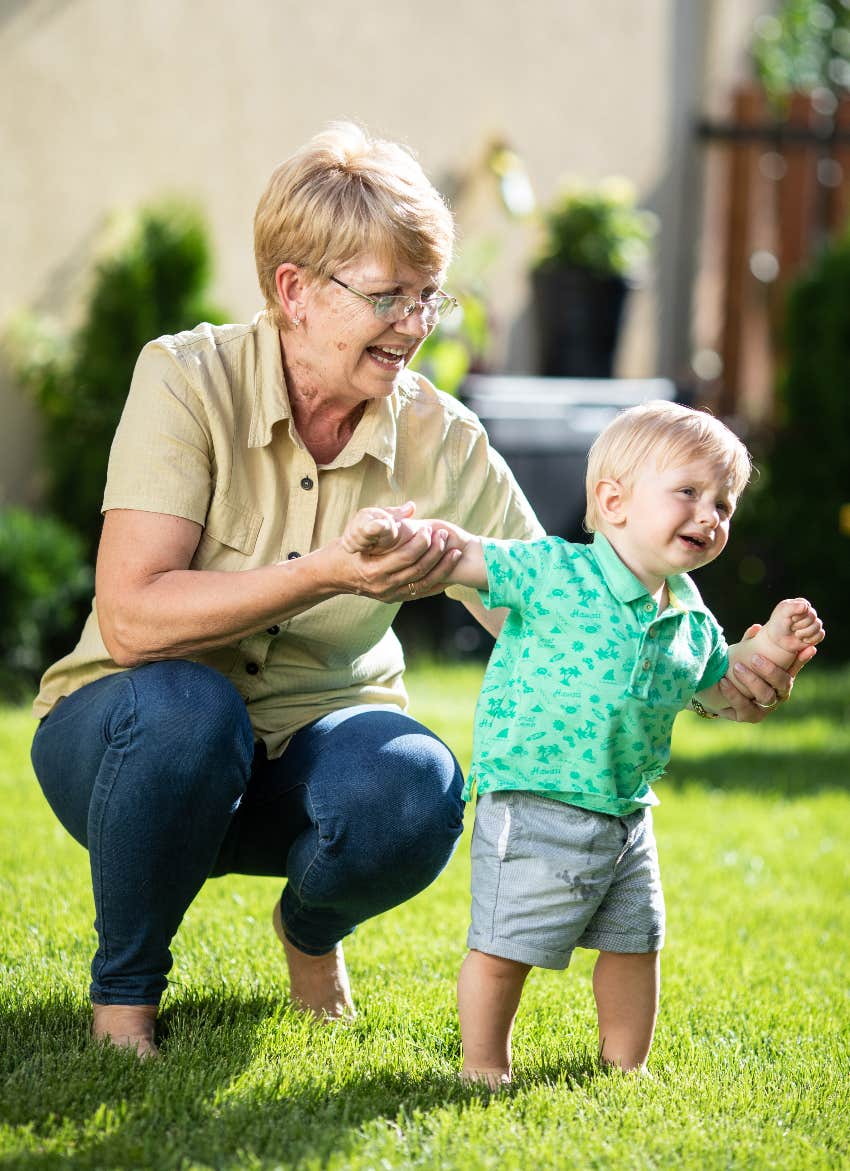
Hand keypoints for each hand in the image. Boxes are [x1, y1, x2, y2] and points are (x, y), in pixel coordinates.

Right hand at [333, 501, 459, 602]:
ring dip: (442, 567)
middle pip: (418, 570)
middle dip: (436, 552)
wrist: (334, 573)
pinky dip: (437, 582)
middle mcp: (382, 585)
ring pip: (424, 583)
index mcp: (373, 568)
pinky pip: (421, 592)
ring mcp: (389, 594)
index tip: (430, 529)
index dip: (422, 542)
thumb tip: (411, 507)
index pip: (406, 556)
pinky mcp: (394, 598)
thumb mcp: (360, 525)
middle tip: (445, 536)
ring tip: (454, 552)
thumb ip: (387, 516)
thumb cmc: (348, 545)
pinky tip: (449, 571)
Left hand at [715, 623, 816, 722]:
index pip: (794, 668)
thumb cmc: (738, 670)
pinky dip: (733, 694)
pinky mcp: (749, 716)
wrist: (717, 695)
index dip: (801, 659)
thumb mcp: (745, 656)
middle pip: (782, 684)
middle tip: (754, 658)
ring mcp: (765, 708)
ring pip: (765, 696)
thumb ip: (752, 643)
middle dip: (770, 670)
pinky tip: (723, 682)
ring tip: (736, 667)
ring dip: (751, 681)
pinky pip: (744, 708)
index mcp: (782, 679)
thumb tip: (756, 628)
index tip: (808, 648)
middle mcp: (778, 695)